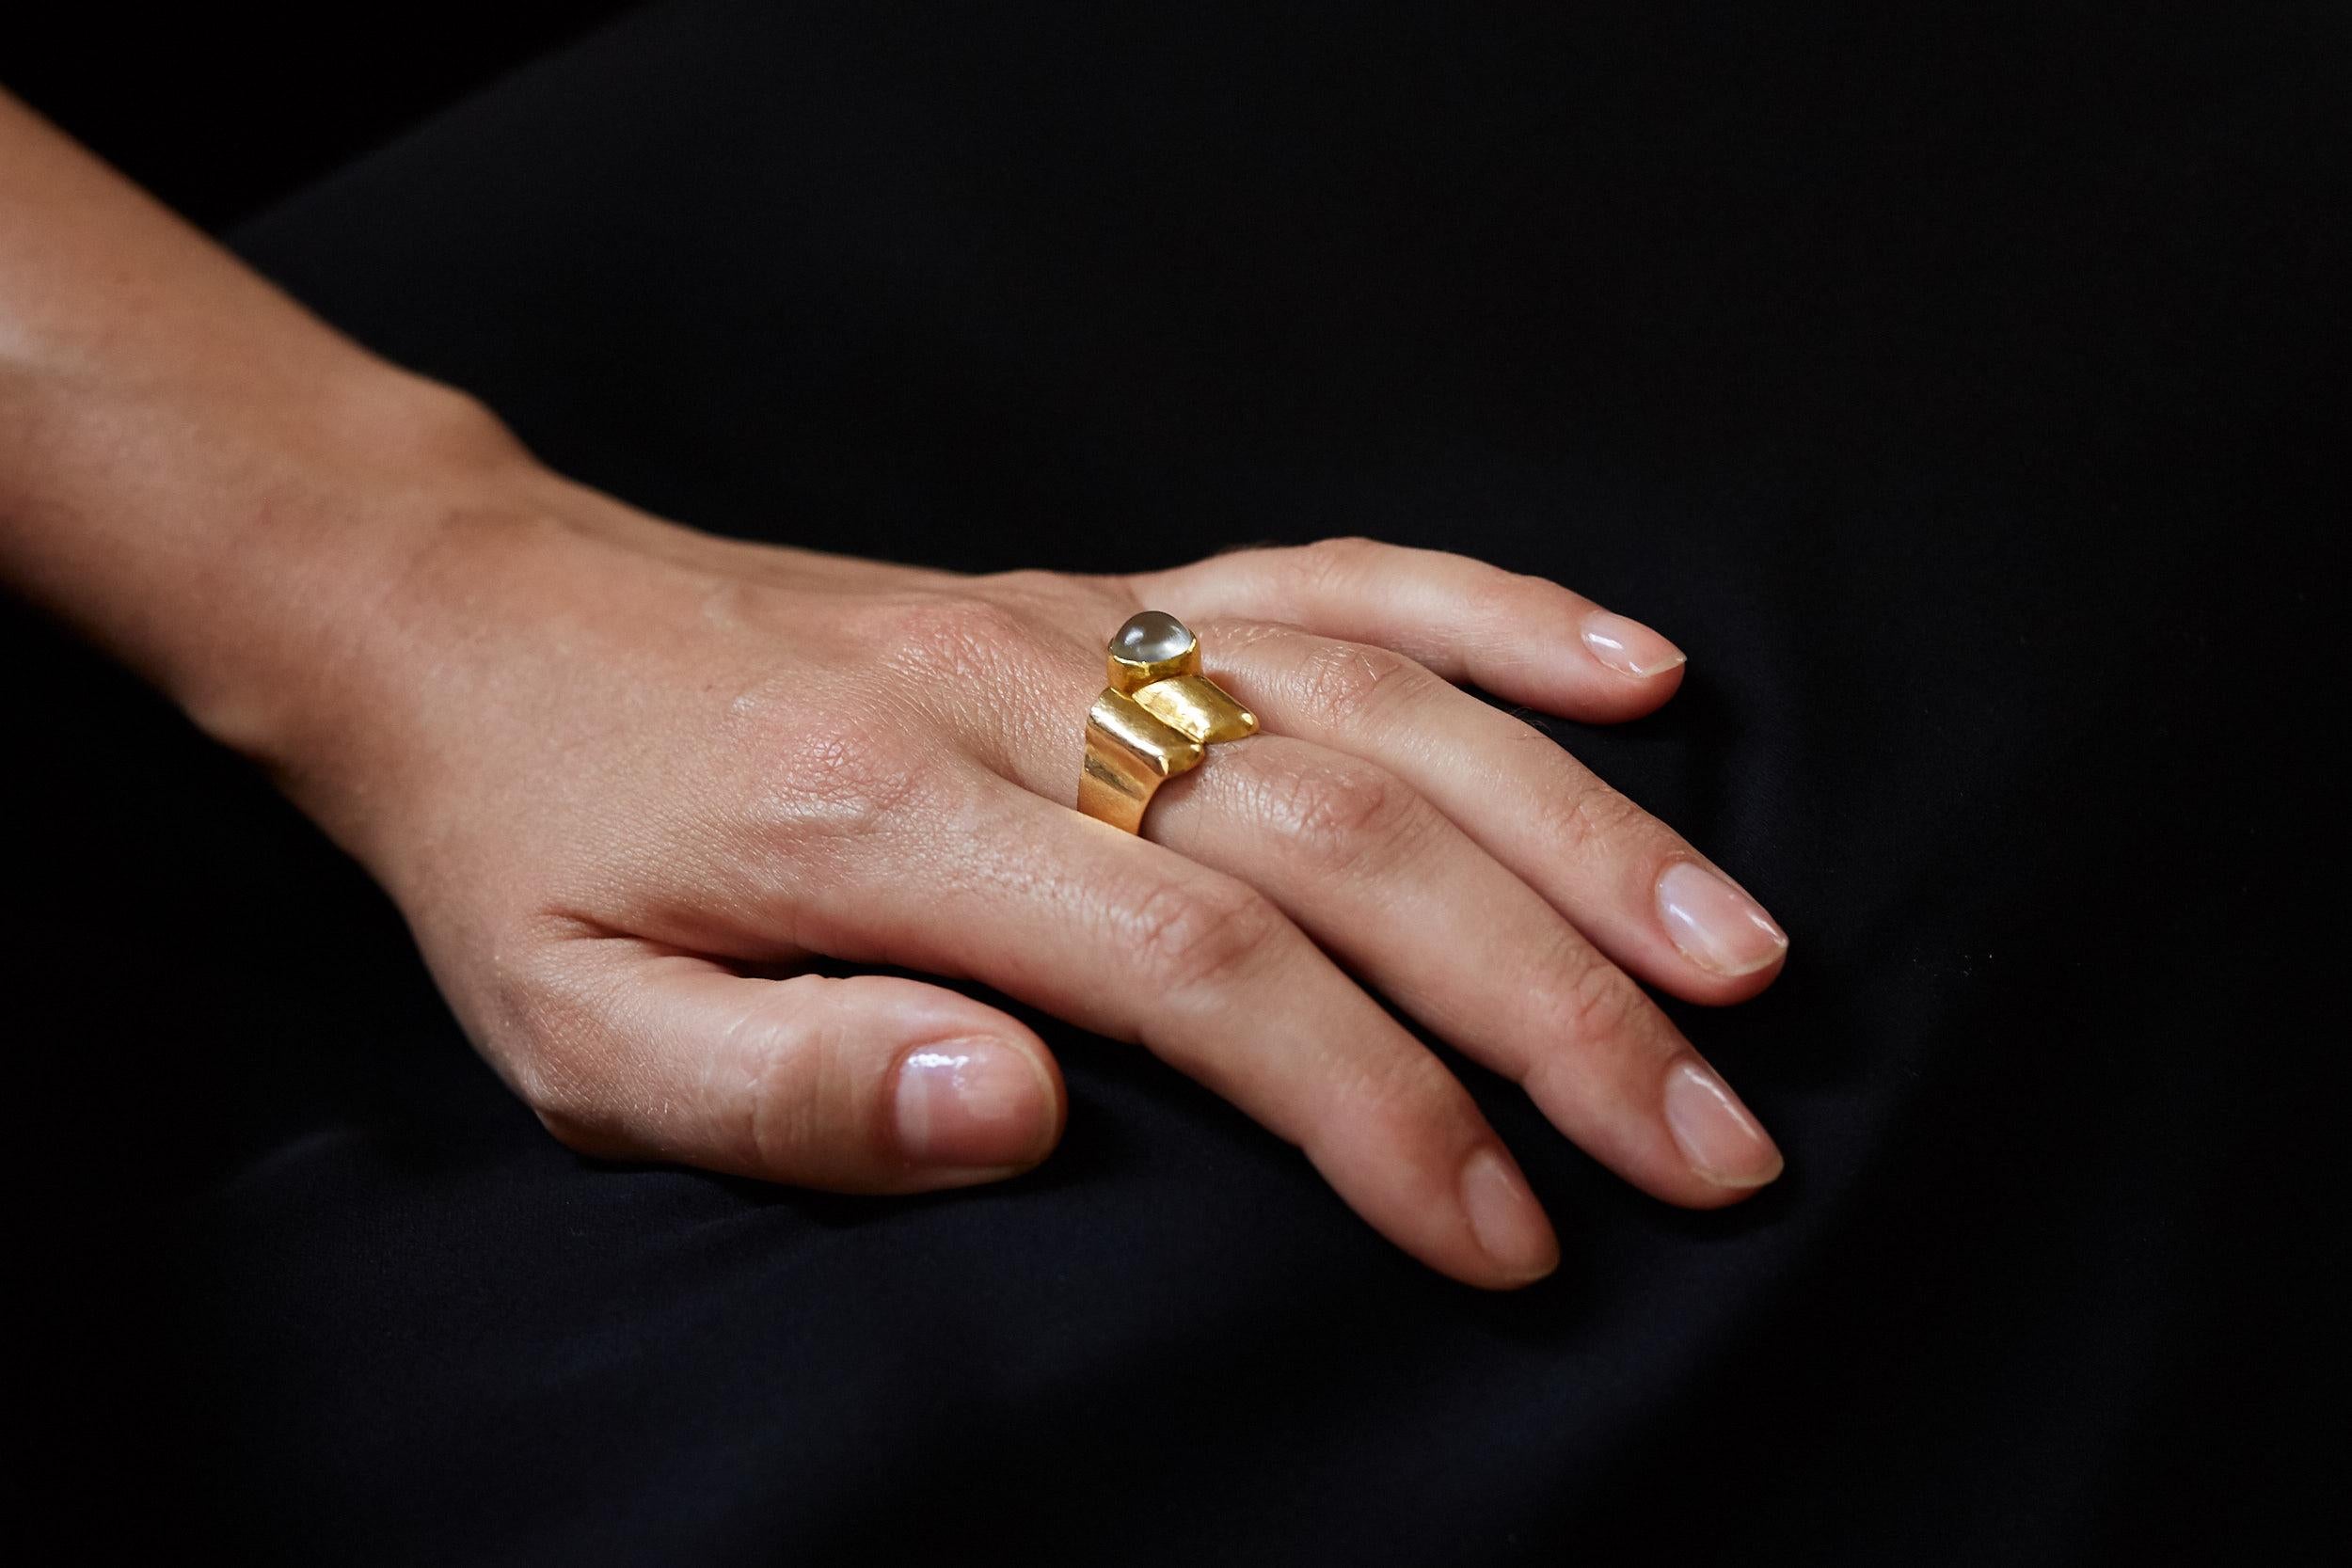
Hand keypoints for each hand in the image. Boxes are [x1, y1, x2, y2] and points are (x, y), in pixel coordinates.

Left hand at [0, 94, 1777, 1288]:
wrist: (487, 626)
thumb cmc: (539, 858)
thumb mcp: (581, 1037)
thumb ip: (794, 1087)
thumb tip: (1032, 1115)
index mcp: (886, 827)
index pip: (1200, 965)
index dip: (1378, 1105)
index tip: (1510, 1237)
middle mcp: (1020, 697)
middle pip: (1343, 836)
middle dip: (1550, 1001)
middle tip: (1711, 1143)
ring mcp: (1082, 624)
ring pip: (1381, 705)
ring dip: (1578, 831)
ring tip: (1736, 956)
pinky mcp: (1108, 590)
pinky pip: (1335, 578)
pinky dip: (1499, 616)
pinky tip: (1641, 676)